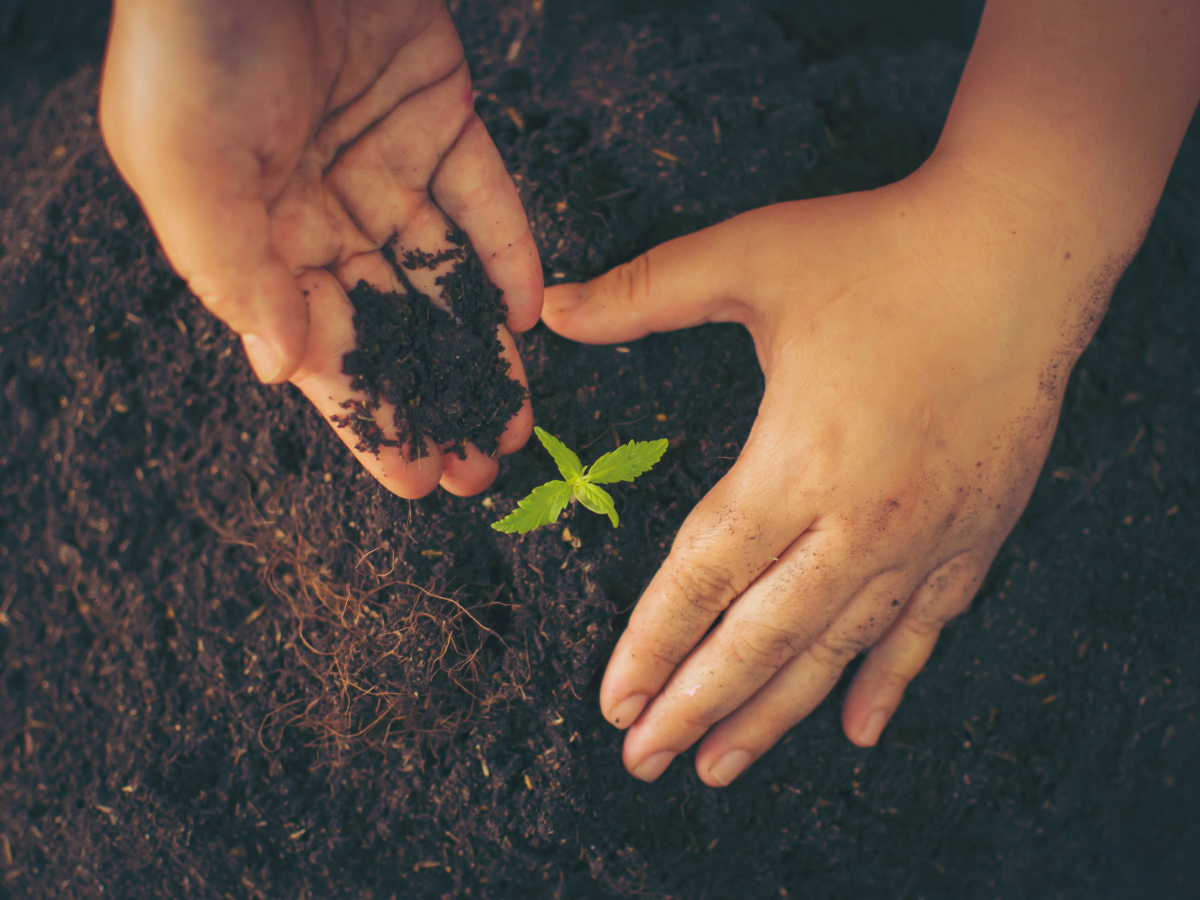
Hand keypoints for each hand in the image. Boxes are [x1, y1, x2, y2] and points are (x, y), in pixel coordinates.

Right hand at [100, 0, 540, 496]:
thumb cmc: (193, 38)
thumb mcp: (185, 164)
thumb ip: (234, 272)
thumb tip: (283, 371)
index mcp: (254, 238)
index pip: (322, 353)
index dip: (370, 421)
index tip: (417, 482)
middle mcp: (322, 214)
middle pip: (393, 329)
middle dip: (436, 401)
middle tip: (481, 469)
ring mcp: (385, 167)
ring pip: (444, 279)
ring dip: (481, 350)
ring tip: (515, 419)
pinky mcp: (440, 117)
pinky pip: (483, 200)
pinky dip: (506, 255)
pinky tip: (524, 316)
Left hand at [543, 157, 1123, 784]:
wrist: (1021, 248)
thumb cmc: (881, 249)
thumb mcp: (750, 257)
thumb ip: (644, 293)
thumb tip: (552, 308)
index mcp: (797, 461)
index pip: (705, 578)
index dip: (652, 644)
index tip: (614, 701)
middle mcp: (861, 519)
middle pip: (762, 638)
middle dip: (696, 705)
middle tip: (645, 761)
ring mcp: (926, 535)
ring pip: (836, 650)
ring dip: (773, 713)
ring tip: (720, 765)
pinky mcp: (976, 532)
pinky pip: (925, 629)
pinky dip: (887, 683)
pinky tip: (855, 731)